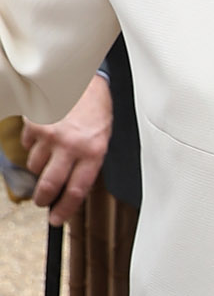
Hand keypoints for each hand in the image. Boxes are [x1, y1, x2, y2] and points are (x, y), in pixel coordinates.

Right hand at [21, 74, 112, 223]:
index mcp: (93, 152)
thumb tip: (73, 187)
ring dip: (39, 168)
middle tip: (42, 201)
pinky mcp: (34, 124)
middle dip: (43, 199)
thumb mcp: (102, 137)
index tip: (56, 219)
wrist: (81, 76)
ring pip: (35, 166)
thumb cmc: (95, 107)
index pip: (76, 192)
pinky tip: (43, 137)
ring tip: (49, 158)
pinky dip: (33, 146)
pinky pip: (28, 146)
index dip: (64, 210)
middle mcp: (71, 146)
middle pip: (49, 185)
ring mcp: (50, 135)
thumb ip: (88, 162)